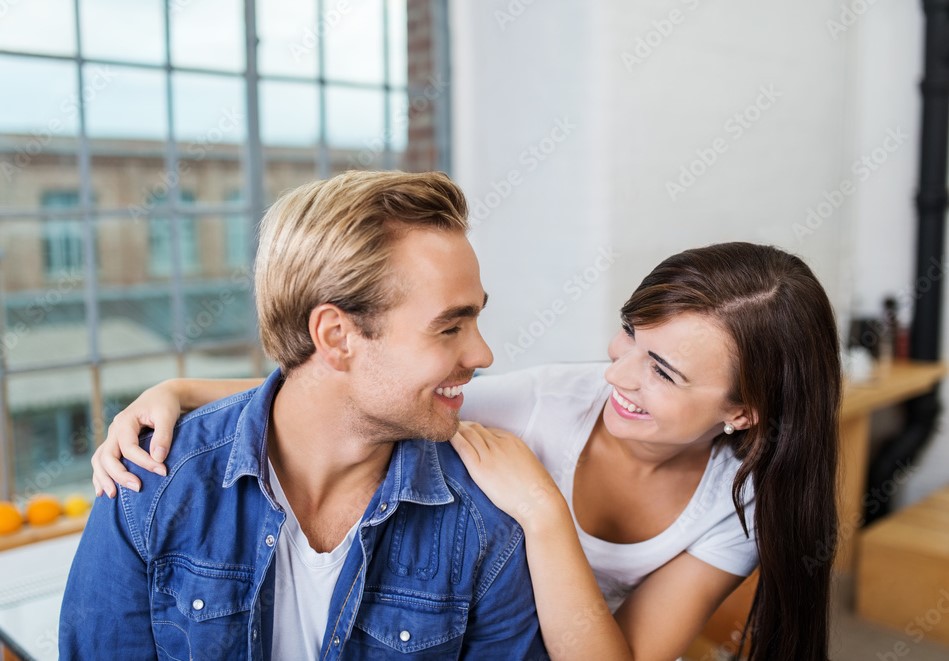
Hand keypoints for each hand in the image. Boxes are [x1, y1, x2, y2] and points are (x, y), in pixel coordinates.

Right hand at [91, 381, 181, 496]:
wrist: (160, 396)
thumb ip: (163, 436)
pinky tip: (102, 491)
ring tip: (112, 496)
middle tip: (137, 488)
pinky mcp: (115, 444)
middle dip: (119, 474)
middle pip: (107, 456)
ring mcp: (112, 437)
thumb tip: (158, 458)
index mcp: (125, 421)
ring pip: (99, 460)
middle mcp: (114, 430)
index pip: (129, 447)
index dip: (144, 462)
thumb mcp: (167, 416)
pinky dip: (100, 476)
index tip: (163, 471)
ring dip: (104, 478)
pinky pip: (101, 462)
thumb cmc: (165, 405)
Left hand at [450, 422, 566, 531]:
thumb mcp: (526, 464)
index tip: (465, 434)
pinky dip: (453, 439)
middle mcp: (500, 443)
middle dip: (462, 427)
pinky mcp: (481, 468)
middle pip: (476, 429)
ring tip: (444, 431)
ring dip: (456, 430)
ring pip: (468, 435)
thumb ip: (512, 458)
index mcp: (512, 440)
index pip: (487, 430)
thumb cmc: (536, 489)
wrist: (539, 502)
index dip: (474, 431)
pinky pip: (463, 447)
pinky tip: (445, 436)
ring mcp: (490, 454)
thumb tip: (504, 464)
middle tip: (450, 429)